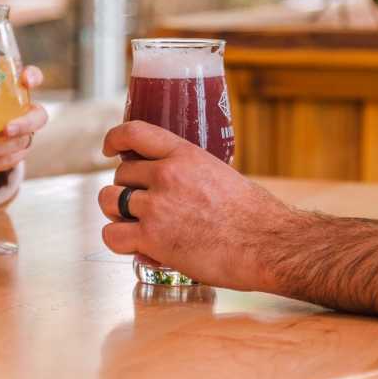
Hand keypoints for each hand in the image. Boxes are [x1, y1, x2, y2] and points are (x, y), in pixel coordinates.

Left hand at [0, 66, 48, 176]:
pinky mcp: (14, 153)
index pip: (33, 78)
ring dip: (1, 150)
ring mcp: (23, 134)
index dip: (34, 77)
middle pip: (37, 118)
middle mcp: (25, 112)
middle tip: (6, 129)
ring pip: (22, 144)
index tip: (25, 79)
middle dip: (24, 124)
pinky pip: (10, 161)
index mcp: (14, 90)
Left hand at [97, 122, 292, 291]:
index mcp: (185, 154)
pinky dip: (119, 241)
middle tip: (141, 206)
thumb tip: (180, 190)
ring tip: (135, 225)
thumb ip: (193, 175)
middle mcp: (166, 175)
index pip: (135, 132)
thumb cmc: (256, 216)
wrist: (267, 245)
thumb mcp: (222, 175)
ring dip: (118, 214)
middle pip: (120, 174)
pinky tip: (136, 246)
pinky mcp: (152, 237)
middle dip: (126, 190)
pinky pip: (112, 234)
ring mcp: (156, 206)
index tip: (110, 150)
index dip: (115, 139)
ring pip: (110, 202)